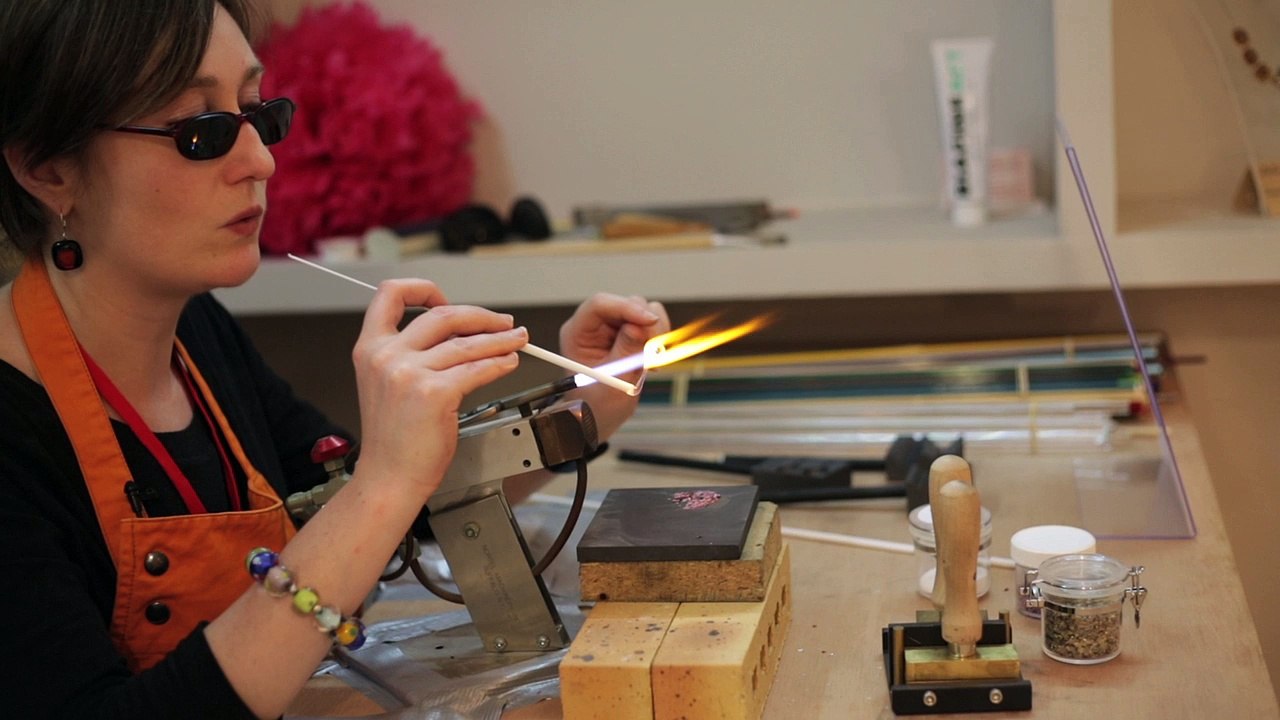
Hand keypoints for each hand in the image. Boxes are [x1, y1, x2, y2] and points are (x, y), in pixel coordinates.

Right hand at [351, 279, 526, 499]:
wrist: (389, 477)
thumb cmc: (394, 438)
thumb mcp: (389, 383)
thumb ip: (413, 354)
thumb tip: (460, 333)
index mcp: (370, 348)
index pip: (390, 295)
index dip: (422, 289)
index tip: (445, 298)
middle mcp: (387, 356)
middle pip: (442, 315)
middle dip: (480, 316)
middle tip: (504, 323)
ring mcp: (409, 373)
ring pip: (467, 344)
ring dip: (500, 340)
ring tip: (518, 341)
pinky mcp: (434, 393)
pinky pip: (477, 369)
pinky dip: (499, 363)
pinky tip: (508, 363)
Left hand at [558, 293, 669, 441]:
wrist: (601, 416)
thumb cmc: (596, 404)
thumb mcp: (610, 382)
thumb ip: (624, 353)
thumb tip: (638, 328)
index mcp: (578, 332)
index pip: (600, 304)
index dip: (626, 308)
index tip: (649, 321)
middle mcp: (595, 325)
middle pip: (626, 304)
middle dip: (645, 325)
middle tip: (653, 352)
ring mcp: (614, 328)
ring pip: (643, 310)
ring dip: (654, 333)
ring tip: (650, 362)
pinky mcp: (630, 333)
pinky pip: (652, 324)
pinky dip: (659, 339)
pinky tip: (652, 361)